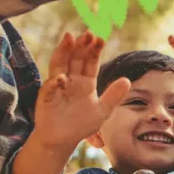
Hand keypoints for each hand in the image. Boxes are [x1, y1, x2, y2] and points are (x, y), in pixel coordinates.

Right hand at [32, 32, 130, 150]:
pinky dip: (55, 83)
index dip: (94, 50)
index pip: (90, 61)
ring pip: (60, 65)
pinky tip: (61, 78)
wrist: (63, 140)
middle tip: (89, 33)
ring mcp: (57, 87)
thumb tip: (127, 80)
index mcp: (85, 81)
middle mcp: (70, 80)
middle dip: (81, 45)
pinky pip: (50, 89)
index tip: (101, 38)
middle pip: (75, 58)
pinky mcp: (46, 98)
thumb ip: (114, 96)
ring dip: (64, 51)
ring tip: (70, 38)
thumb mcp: (102, 110)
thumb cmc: (81, 124)